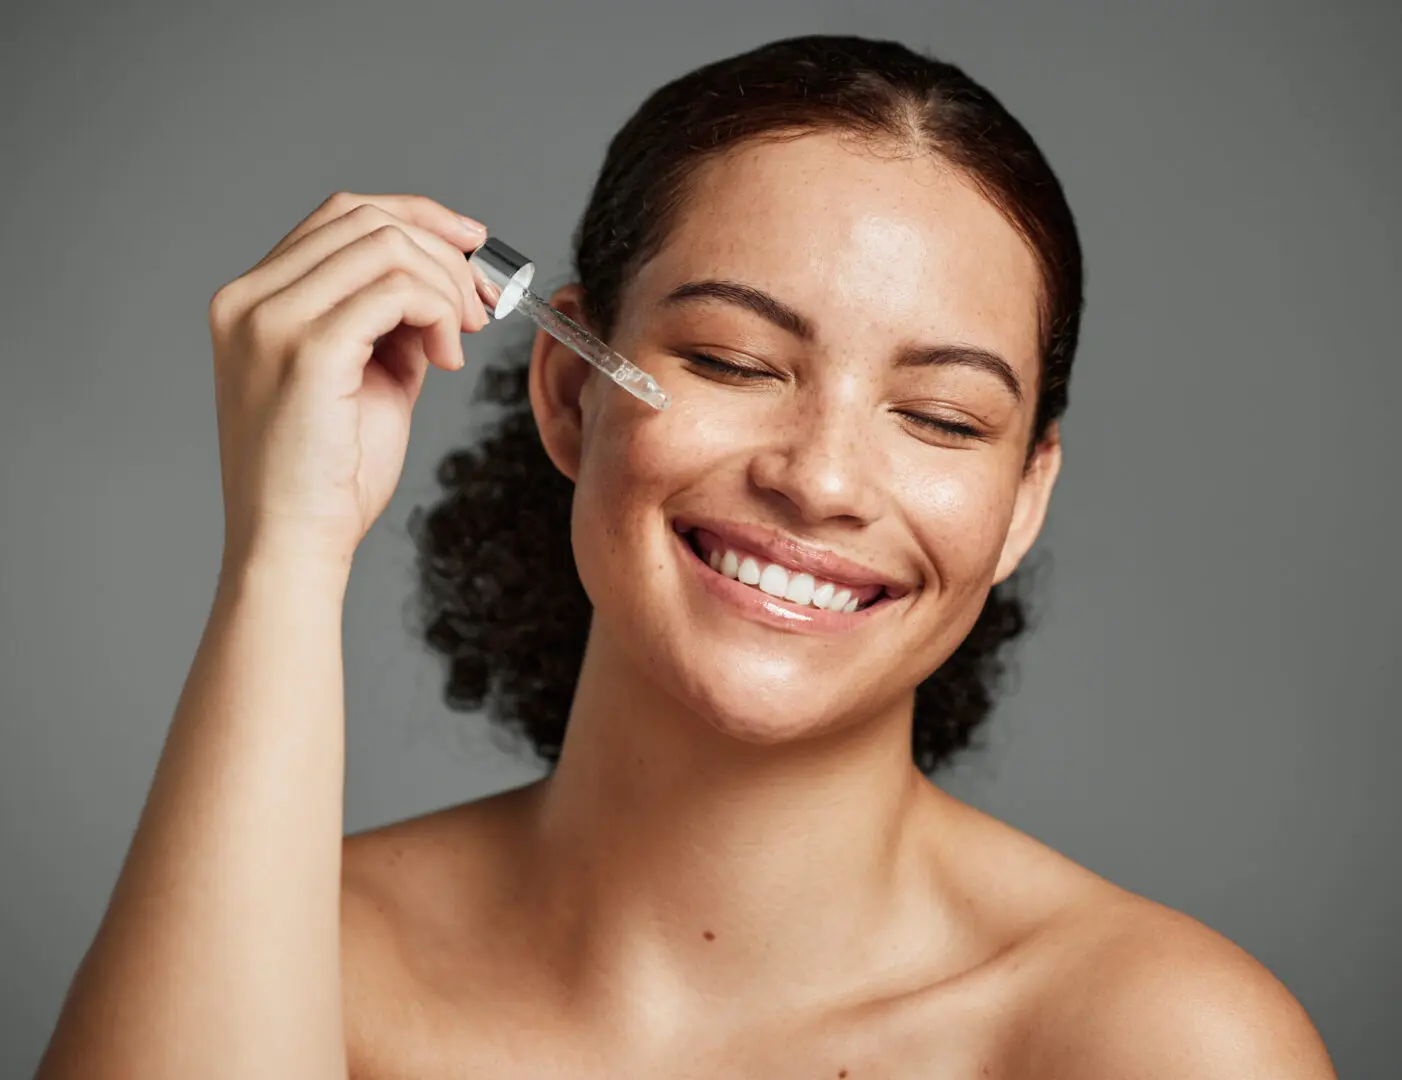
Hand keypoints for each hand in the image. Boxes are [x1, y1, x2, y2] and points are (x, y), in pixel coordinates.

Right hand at [207, 191, 490, 572]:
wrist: (293, 544)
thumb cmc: (328, 477)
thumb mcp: (367, 379)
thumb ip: (392, 326)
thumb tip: (443, 288)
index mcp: (254, 301)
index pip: (340, 215)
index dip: (417, 217)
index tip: (471, 246)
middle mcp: (250, 299)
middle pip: (365, 216)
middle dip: (442, 249)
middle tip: (483, 303)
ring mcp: (271, 320)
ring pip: (386, 245)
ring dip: (447, 286)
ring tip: (461, 340)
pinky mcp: (307, 349)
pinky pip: (397, 290)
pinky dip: (440, 312)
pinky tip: (446, 360)